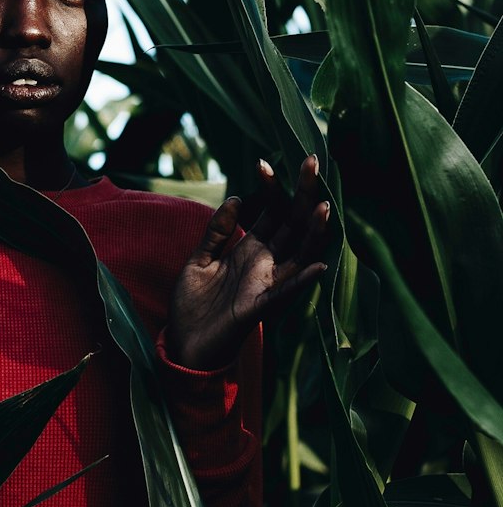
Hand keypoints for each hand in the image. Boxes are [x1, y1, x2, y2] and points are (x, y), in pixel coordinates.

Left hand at [166, 155, 329, 370]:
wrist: (183, 346)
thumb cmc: (193, 306)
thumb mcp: (199, 260)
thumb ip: (216, 231)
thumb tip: (235, 197)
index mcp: (250, 251)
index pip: (270, 213)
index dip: (271, 188)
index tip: (265, 161)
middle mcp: (263, 264)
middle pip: (291, 224)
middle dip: (301, 194)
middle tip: (312, 160)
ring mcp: (264, 286)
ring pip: (297, 255)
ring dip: (312, 233)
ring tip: (324, 206)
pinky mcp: (257, 309)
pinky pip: (284, 293)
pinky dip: (301, 281)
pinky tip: (317, 267)